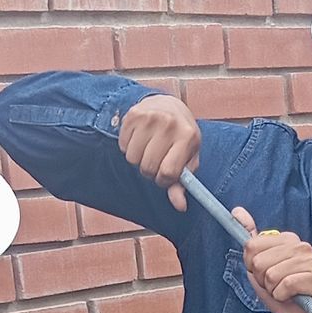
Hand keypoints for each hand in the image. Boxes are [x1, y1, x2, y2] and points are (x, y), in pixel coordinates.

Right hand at [117, 93, 199, 211]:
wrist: (169, 105)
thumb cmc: (181, 136)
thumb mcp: (188, 159)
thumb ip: (183, 184)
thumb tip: (180, 206)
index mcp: (188, 136)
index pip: (168, 173)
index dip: (163, 180)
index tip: (165, 174)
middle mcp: (169, 124)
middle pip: (148, 167)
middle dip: (150, 170)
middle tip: (156, 159)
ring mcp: (150, 117)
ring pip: (133, 159)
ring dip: (138, 159)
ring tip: (148, 148)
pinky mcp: (134, 114)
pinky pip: (123, 146)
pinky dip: (129, 147)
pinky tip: (140, 138)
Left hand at [237, 212, 311, 312]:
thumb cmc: (282, 291)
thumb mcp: (261, 265)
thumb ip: (250, 241)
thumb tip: (236, 211)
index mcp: (287, 239)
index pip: (251, 245)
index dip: (252, 265)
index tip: (263, 273)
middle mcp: (301, 246)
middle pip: (259, 262)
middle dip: (263, 280)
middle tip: (275, 285)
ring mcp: (311, 261)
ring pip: (272, 275)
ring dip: (273, 290)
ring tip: (284, 292)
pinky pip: (285, 286)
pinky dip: (282, 296)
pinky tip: (291, 297)